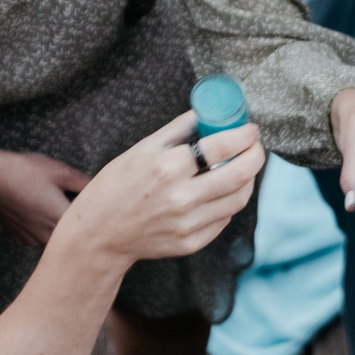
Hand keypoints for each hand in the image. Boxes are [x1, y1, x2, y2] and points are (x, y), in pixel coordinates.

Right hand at [0, 127, 90, 249]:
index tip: (101, 213)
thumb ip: (85, 183)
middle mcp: (46, 236)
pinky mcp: (18, 238)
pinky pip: (38, 240)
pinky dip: (43, 230)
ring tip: (57, 209)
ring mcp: (30, 239)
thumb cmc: (24, 170)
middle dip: (78, 227)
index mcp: (61, 221)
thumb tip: (102, 191)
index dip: (96, 220)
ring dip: (60, 231)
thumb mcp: (60, 171)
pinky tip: (39, 213)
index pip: (88, 229)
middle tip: (80, 209)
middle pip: (72, 239)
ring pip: (55, 241)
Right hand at [58, 112, 265, 270]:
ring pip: (238, 199)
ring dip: (248, 180)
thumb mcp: (142, 149)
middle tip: (256, 147)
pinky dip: (229, 202)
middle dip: (256, 156)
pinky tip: (222, 192)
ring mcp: (188, 224)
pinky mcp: (191, 243)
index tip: (251, 130)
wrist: (99, 234)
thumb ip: (178, 130)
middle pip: (240, 175)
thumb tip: (207, 111)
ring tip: (243, 167)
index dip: (245, 135)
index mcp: (167, 168)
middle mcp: (181, 198)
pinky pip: (223, 219)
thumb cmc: (116, 186)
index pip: (222, 147)